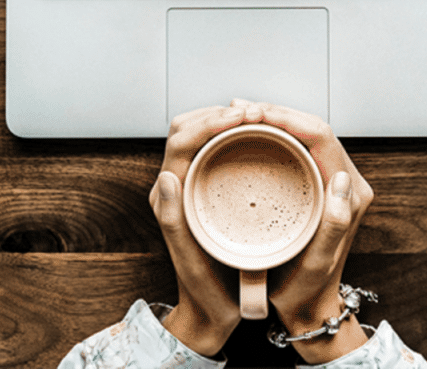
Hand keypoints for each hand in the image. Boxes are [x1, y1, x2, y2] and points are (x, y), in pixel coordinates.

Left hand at [149, 103, 249, 354]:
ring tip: (261, 117)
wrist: (208, 314)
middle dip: (219, 112)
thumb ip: (172, 221)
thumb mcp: (190, 260)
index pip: (182, 140)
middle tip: (259, 112)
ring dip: (225, 119)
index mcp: (168, 197)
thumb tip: (165, 175)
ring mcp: (189, 186)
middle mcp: (173, 186)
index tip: (243, 117)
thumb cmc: (204, 291)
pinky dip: (232, 134)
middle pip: (188, 128)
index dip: (210, 121)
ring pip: (200, 134)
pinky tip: (258, 137)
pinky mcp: (204, 190)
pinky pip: (213, 149)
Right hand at [237, 100, 375, 362]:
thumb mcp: (319, 263)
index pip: (321, 136)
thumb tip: (341, 179)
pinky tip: (251, 132)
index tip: (252, 113)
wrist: (309, 307)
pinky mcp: (322, 186)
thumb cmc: (306, 289)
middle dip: (277, 111)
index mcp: (350, 193)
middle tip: (237, 108)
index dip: (287, 117)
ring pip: (306, 134)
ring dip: (276, 119)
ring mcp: (335, 182)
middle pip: (314, 128)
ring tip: (239, 114)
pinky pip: (301, 147)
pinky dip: (276, 133)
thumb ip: (336, 224)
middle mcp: (347, 182)